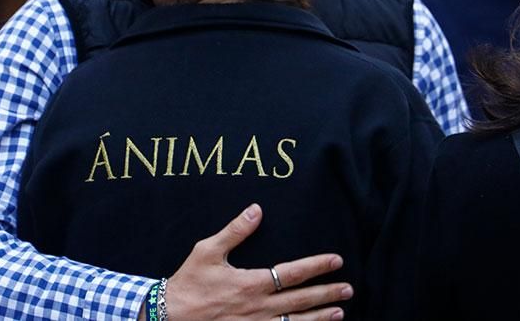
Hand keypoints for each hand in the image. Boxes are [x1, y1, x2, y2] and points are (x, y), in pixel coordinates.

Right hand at [162, 203, 351, 320]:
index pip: (293, 273)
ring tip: (339, 312)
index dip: (317, 266)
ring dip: (319, 317)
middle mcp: (259, 307)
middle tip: (349, 289)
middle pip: (301, 300)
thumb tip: (257, 210)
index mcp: (251, 283)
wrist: (170, 316)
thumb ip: (235, 231)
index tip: (337, 260)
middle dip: (327, 293)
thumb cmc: (189, 282)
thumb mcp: (207, 251)